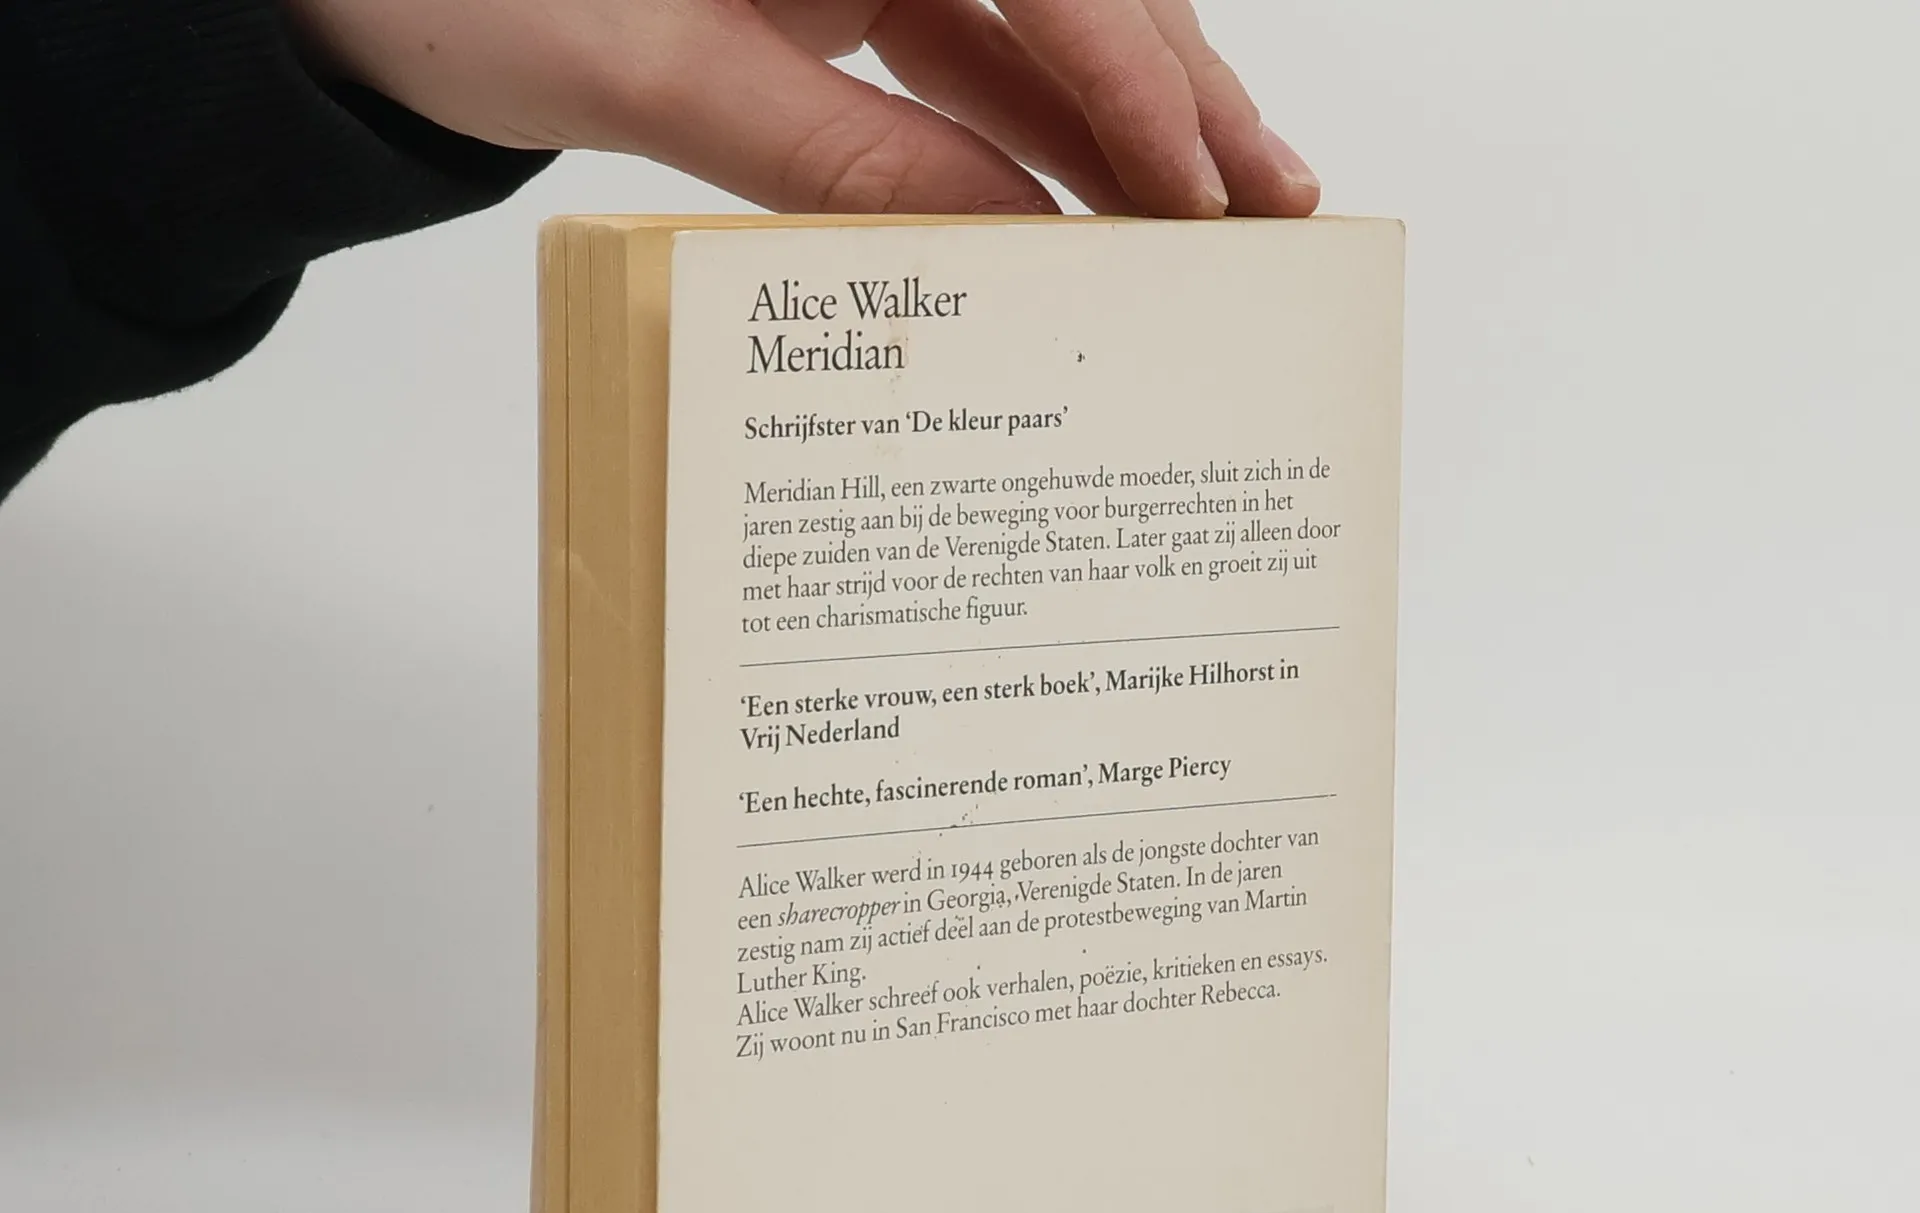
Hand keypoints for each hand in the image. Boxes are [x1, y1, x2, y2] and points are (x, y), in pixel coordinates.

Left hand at [284, 0, 1318, 219]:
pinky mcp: (844, 0)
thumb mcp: (651, 70)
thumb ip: (830, 152)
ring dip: (1131, 123)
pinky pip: (969, 68)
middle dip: (1179, 97)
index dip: (1138, 81)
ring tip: (1225, 214)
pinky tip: (1094, 209)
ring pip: (1039, 30)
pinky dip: (1035, 141)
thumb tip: (1000, 243)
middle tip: (1273, 206)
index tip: (1204, 194)